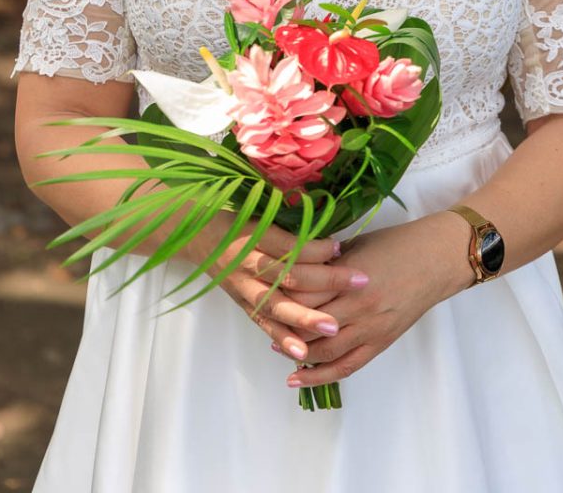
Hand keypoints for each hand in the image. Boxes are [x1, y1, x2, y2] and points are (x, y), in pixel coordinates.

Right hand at [183, 209, 370, 363]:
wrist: (201, 236)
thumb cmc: (238, 218)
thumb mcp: (261, 210)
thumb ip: (290, 218)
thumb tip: (328, 221)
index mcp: (255, 235)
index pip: (290, 245)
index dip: (316, 247)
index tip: (341, 245)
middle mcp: (249, 264)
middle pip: (290, 276)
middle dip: (327, 280)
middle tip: (360, 282)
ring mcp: (246, 288)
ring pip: (278, 306)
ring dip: (308, 319)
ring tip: (335, 327)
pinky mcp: (245, 306)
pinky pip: (265, 326)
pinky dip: (284, 340)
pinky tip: (303, 353)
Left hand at [274, 213, 470, 388]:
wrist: (435, 260)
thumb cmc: (395, 244)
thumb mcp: (355, 245)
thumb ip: (326, 263)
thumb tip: (295, 271)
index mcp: (349, 277)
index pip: (304, 295)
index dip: (281, 297)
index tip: (262, 293)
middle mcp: (358, 307)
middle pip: (309, 325)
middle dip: (283, 326)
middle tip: (263, 323)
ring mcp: (370, 329)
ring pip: (324, 352)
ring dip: (297, 353)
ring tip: (277, 349)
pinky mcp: (381, 343)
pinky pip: (347, 367)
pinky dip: (321, 375)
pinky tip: (300, 376)